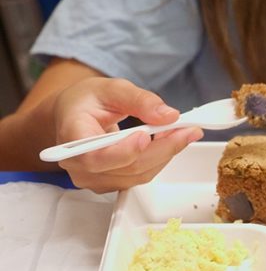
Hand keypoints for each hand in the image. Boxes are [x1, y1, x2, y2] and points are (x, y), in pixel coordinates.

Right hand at [53, 78, 202, 192]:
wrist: (74, 115)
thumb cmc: (86, 101)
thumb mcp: (111, 88)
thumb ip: (139, 100)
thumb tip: (168, 115)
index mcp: (71, 138)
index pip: (95, 157)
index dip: (124, 151)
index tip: (147, 136)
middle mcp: (80, 166)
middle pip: (127, 167)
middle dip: (163, 148)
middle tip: (188, 130)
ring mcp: (95, 179)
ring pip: (139, 174)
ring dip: (166, 153)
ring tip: (183, 132)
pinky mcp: (111, 182)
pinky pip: (142, 175)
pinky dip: (160, 158)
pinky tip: (169, 141)